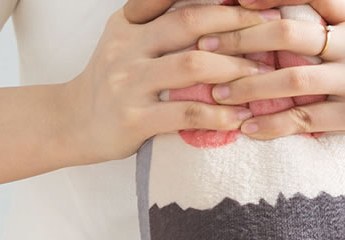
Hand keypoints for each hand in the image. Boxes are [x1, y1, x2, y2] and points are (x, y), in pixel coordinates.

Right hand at [64, 1, 280, 162]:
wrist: (72, 123)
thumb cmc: (113, 82)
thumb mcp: (128, 40)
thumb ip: (159, 22)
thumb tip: (216, 9)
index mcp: (131, 23)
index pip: (181, 1)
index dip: (223, 2)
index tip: (260, 6)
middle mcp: (128, 47)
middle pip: (191, 24)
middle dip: (238, 26)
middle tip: (272, 34)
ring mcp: (129, 83)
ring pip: (192, 65)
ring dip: (234, 69)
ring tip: (262, 76)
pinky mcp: (133, 119)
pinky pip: (184, 112)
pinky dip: (217, 115)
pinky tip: (239, 118)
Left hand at [192, 0, 344, 146]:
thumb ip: (319, 26)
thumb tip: (262, 22)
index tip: (231, 0)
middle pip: (288, 32)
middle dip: (241, 39)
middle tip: (205, 47)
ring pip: (292, 78)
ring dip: (248, 87)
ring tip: (217, 95)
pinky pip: (305, 118)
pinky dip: (272, 125)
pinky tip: (247, 129)